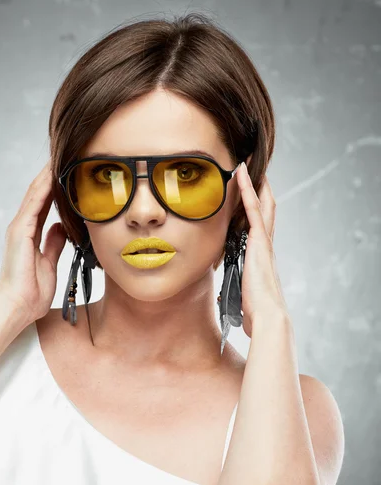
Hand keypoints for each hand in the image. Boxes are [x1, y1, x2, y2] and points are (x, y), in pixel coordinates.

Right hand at [0, 159, 66, 323]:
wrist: (18, 306)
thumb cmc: (32, 292)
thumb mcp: (49, 263)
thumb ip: (54, 244)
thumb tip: (61, 228)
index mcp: (30, 234)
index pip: (45, 204)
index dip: (56, 187)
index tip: (69, 173)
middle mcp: (23, 226)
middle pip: (40, 193)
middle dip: (52, 175)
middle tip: (66, 155)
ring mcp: (19, 227)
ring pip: (36, 193)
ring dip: (49, 175)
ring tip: (62, 156)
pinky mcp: (20, 231)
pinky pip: (34, 204)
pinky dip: (44, 189)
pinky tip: (54, 175)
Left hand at [236, 162, 288, 337]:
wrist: (267, 317)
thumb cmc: (255, 311)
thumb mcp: (240, 295)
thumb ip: (234, 289)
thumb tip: (221, 299)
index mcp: (259, 256)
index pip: (257, 226)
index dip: (253, 208)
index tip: (246, 195)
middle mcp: (264, 245)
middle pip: (264, 209)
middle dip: (258, 190)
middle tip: (250, 170)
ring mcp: (263, 241)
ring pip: (262, 203)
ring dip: (253, 183)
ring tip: (245, 164)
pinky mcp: (259, 241)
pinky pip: (253, 209)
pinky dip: (247, 189)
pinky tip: (241, 173)